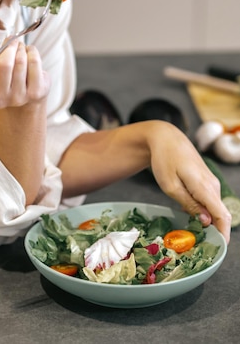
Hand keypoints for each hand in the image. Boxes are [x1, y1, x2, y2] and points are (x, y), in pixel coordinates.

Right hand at [0, 42, 49, 107]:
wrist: (24, 94)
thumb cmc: (4, 78)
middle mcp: (1, 98)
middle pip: (5, 65)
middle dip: (9, 47)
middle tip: (11, 42)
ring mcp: (20, 97)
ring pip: (20, 60)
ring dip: (20, 48)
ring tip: (20, 47)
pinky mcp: (36, 92)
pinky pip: (34, 62)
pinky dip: (32, 51)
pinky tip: (29, 52)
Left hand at [148, 123, 231, 242]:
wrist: (165, 138)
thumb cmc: (164, 159)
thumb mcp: (170, 185)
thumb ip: (189, 204)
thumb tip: (207, 222)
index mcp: (204, 187)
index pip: (222, 215)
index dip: (223, 234)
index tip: (217, 248)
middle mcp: (213, 185)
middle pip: (219, 214)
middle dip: (212, 230)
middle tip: (194, 241)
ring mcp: (211, 182)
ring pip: (213, 207)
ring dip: (205, 219)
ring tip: (188, 227)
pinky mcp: (207, 181)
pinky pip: (208, 200)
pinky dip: (201, 209)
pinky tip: (186, 210)